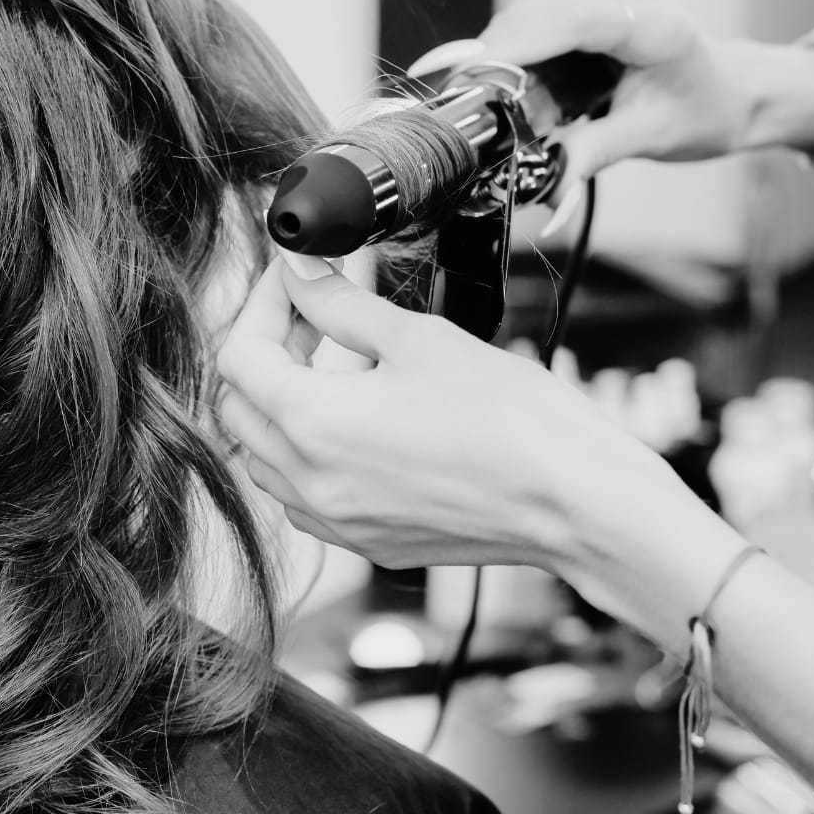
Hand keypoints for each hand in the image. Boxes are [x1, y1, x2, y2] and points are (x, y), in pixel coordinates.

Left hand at [215, 258, 743, 651]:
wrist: (575, 502)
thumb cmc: (513, 420)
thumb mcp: (419, 339)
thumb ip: (342, 304)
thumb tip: (300, 271)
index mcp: (313, 425)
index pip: (239, 356)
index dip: (261, 304)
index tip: (295, 279)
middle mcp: (310, 484)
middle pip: (239, 409)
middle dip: (264, 352)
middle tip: (311, 315)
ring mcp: (336, 523)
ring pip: (264, 458)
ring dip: (281, 405)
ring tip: (339, 365)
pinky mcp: (367, 542)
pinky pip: (304, 496)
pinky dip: (309, 453)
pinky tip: (359, 422)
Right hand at [476, 0, 764, 183]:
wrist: (731, 93)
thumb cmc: (705, 108)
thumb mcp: (652, 137)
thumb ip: (591, 155)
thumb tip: (545, 193)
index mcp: (646, 21)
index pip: (564, 22)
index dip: (508, 45)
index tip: (458, 72)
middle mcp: (612, 3)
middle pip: (527, 23)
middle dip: (491, 72)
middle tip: (472, 126)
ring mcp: (590, 12)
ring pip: (521, 38)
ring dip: (507, 88)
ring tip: (535, 130)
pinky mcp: (574, 30)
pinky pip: (530, 53)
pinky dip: (520, 90)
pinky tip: (543, 120)